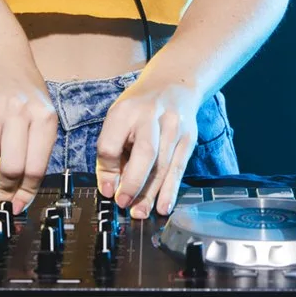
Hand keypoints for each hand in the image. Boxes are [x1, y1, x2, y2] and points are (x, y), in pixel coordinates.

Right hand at [0, 61, 57, 214]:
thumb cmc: (23, 93)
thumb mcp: (41, 116)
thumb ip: (35, 152)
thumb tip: (19, 196)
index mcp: (44, 117)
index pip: (36, 168)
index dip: (25, 194)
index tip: (16, 207)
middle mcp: (18, 111)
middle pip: (11, 167)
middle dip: (3, 194)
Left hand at [94, 81, 199, 218]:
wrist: (173, 84)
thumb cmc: (139, 107)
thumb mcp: (118, 119)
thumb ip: (111, 151)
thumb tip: (109, 188)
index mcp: (125, 111)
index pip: (111, 143)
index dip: (106, 170)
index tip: (108, 190)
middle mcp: (151, 117)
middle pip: (144, 153)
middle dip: (133, 182)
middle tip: (123, 204)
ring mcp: (174, 127)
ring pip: (163, 165)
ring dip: (151, 193)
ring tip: (140, 212)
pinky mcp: (189, 138)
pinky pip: (179, 168)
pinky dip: (170, 189)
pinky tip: (164, 206)